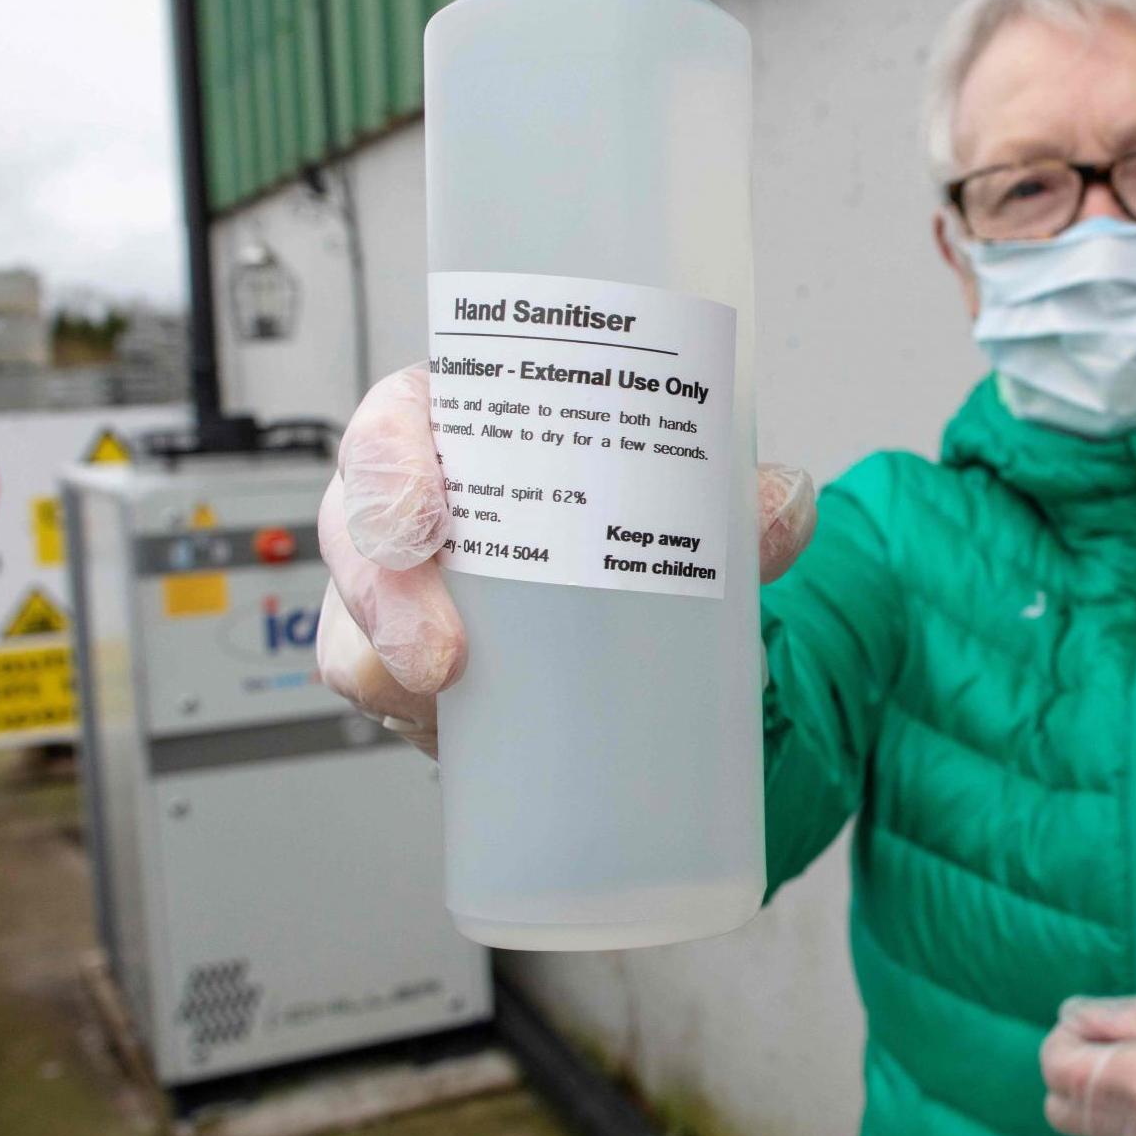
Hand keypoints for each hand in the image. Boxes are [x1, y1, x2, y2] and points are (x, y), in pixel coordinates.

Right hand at [315, 363, 819, 754]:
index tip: (425, 513)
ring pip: (349, 609)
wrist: (641, 631)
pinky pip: (368, 679)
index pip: (400, 416)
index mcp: (470, 427)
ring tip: (441, 689)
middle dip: (381, 583)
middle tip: (439, 646)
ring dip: (381, 650)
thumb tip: (786, 502)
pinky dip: (394, 701)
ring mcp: (398, 588)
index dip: (390, 455)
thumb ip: (736, 508)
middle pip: (355, 519)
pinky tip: (435, 718)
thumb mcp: (683, 509)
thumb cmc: (627, 530)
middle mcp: (417, 500)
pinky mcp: (401, 662)